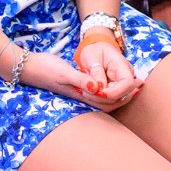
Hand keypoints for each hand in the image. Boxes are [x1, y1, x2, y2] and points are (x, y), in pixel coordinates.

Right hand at [21, 43, 142, 112]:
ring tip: (131, 85)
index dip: (124, 94)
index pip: (108, 99)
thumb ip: (81, 80)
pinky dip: (108, 90)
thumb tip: (98, 88)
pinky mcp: (75, 88)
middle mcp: (81, 97)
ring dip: (118, 94)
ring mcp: (78, 93)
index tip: (138, 85)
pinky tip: (111, 83)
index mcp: (81, 93)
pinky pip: (96, 93)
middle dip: (125, 95)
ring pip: (103, 99)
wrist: (29, 68)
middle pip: (108, 103)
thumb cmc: (46, 68)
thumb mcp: (64, 72)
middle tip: (140, 84)